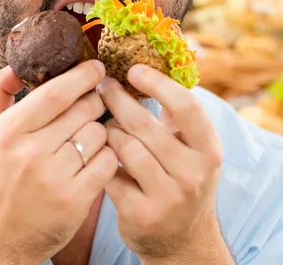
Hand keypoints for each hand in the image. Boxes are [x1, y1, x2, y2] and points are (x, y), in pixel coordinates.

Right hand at [0, 60, 118, 264]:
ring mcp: (53, 179)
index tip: (96, 67)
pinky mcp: (74, 201)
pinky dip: (106, 154)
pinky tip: (95, 156)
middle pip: (83, 110)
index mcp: (7, 132)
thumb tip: (18, 63)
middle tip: (94, 100)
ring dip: (100, 128)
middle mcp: (30, 154)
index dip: (82, 75)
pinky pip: (106, 162)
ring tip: (88, 134)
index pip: (56, 92)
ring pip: (98, 134)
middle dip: (95, 100)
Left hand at [97, 66, 227, 263]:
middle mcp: (193, 174)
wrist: (181, 242)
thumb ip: (178, 115)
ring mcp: (168, 197)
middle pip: (144, 124)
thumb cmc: (182, 179)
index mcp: (208, 150)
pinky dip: (101, 158)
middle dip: (118, 99)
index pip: (186, 106)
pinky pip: (110, 172)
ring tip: (106, 125)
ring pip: (124, 146)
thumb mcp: (193, 150)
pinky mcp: (141, 214)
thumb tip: (150, 66)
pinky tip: (100, 153)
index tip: (133, 69)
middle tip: (103, 86)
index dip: (158, 83)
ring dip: (109, 131)